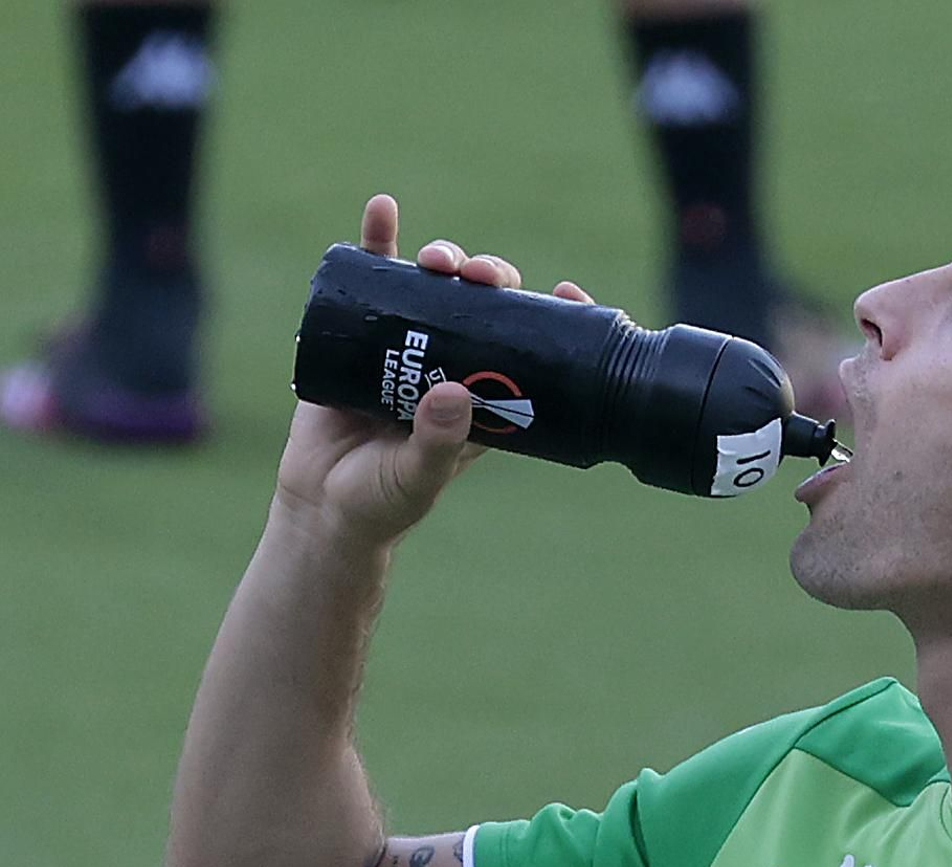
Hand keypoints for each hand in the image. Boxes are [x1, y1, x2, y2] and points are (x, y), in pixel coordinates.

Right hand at [272, 194, 593, 545]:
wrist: (318, 505)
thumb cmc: (382, 500)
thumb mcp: (418, 476)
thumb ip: (437, 442)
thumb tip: (454, 394)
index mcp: (489, 395)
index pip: (533, 346)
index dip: (555, 315)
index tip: (568, 292)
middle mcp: (456, 362)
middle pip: (485, 304)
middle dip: (491, 279)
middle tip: (480, 276)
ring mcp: (409, 343)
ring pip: (436, 286)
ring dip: (444, 260)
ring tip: (438, 259)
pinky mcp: (361, 332)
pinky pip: (372, 277)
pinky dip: (378, 241)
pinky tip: (382, 210)